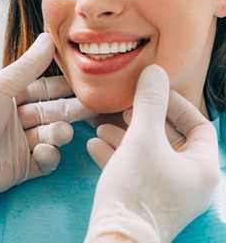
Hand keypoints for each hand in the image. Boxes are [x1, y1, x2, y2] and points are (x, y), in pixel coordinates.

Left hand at [0, 33, 94, 208]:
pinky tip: (45, 152)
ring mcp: (17, 145)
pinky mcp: (19, 169)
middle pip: (50, 112)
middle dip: (70, 110)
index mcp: (7, 97)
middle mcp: (14, 119)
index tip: (85, 82)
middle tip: (93, 107)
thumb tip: (49, 38)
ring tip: (60, 133)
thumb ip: (27, 67)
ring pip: (49, 136)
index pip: (42, 89)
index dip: (62, 86)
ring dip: (58, 133)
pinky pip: (44, 162)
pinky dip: (49, 156)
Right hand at [85, 65, 219, 242]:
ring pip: (148, 154)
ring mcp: (168, 193)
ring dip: (124, 136)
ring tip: (101, 126)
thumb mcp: (142, 138)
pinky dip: (117, 156)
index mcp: (202, 167)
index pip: (199, 125)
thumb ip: (149, 103)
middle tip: (122, 108)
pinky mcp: (146, 201)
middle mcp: (190, 181)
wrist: (117, 238)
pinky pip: (135, 170)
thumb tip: (154, 71)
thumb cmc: (137, 189)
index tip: (150, 93)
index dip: (175, 104)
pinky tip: (94, 145)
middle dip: (141, 120)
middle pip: (170, 139)